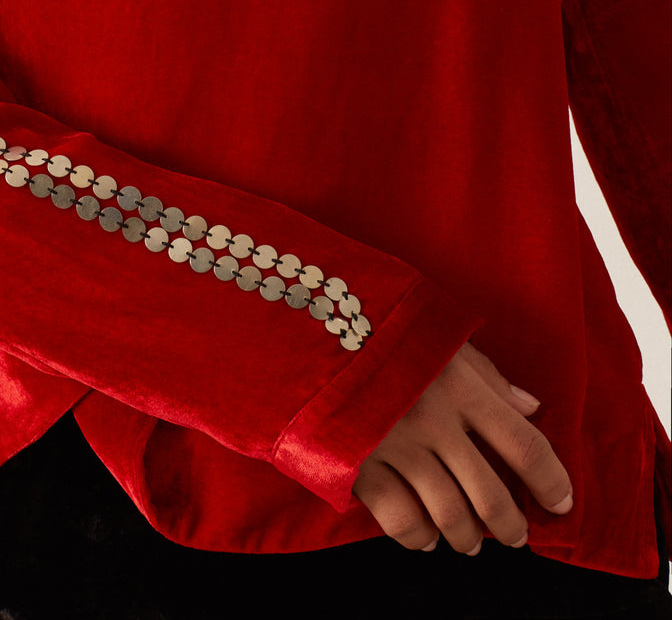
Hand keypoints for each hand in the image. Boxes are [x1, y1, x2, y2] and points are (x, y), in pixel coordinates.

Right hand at [352, 340, 572, 554]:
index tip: (561, 503)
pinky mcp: (359, 463)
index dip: (552, 482)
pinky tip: (425, 535)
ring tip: (471, 541)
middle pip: (491, 494)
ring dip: (469, 538)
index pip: (526, 446)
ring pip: (450, 516)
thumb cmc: (386, 334)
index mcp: (461, 387)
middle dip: (510, 525)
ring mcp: (395, 446)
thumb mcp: (442, 341)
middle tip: (515, 534)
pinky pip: (401, 519)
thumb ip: (489, 376)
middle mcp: (434, 421)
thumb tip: (532, 409)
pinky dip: (419, 537)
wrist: (312, 331)